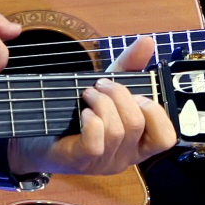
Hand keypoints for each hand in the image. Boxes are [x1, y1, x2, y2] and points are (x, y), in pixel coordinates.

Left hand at [11, 37, 176, 174]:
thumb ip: (130, 67)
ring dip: (102, 102)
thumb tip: (147, 42)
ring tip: (88, 94)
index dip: (155, 111)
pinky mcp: (81, 161)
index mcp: (138, 144)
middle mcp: (125, 157)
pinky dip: (91, 121)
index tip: (135, 94)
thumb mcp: (108, 90)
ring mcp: (103, 163)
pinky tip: (83, 112)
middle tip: (101, 85)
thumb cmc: (78, 116)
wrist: (37, 140)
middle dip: (120, 95)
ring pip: (117, 130)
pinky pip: (96, 142)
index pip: (166, 138)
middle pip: (137, 124)